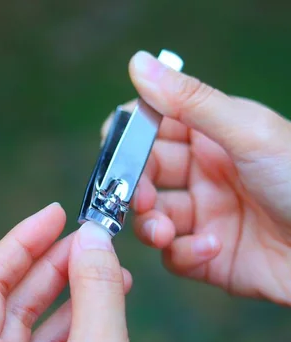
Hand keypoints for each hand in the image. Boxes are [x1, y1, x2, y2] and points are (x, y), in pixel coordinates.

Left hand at [0, 203, 146, 341]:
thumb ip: (96, 294)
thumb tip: (95, 236)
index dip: (20, 243)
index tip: (54, 214)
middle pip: (8, 301)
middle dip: (50, 263)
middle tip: (85, 235)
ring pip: (32, 325)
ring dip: (70, 291)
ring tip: (103, 263)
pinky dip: (78, 322)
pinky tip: (104, 300)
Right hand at [105, 50, 290, 304]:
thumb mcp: (248, 133)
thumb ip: (189, 101)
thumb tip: (139, 63)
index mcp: (212, 137)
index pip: (152, 127)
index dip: (128, 135)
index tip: (113, 146)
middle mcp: (204, 174)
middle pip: (143, 174)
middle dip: (133, 185)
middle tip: (138, 197)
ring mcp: (205, 216)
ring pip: (151, 218)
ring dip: (151, 224)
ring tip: (165, 231)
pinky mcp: (209, 257)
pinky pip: (175, 255)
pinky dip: (185, 253)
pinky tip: (212, 248)